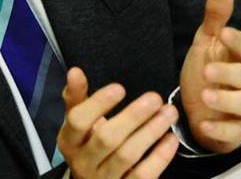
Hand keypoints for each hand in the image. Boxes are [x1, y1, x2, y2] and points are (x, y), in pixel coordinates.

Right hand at [58, 67, 178, 177]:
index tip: (119, 88)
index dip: (98, 104)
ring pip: (128, 155)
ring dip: (151, 131)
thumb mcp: (78, 123)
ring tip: (168, 112)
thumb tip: (75, 71)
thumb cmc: (87, 145)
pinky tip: (171, 138)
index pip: (78, 121)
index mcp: (68, 141)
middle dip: (133, 116)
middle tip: (154, 98)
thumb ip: (76, 97)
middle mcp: (83, 162)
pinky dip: (160, 156)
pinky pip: (144, 174)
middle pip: (106, 138)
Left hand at [180, 0, 240, 152]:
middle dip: (228, 73)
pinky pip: (232, 133)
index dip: (237, 41)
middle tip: (207, 70)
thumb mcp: (206, 42)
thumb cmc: (205, 72)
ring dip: (224, 100)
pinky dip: (219, 130)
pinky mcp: (233, 131)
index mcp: (237, 60)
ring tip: (205, 96)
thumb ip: (215, 15)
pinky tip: (204, 125)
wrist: (198, 110)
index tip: (225, 33)